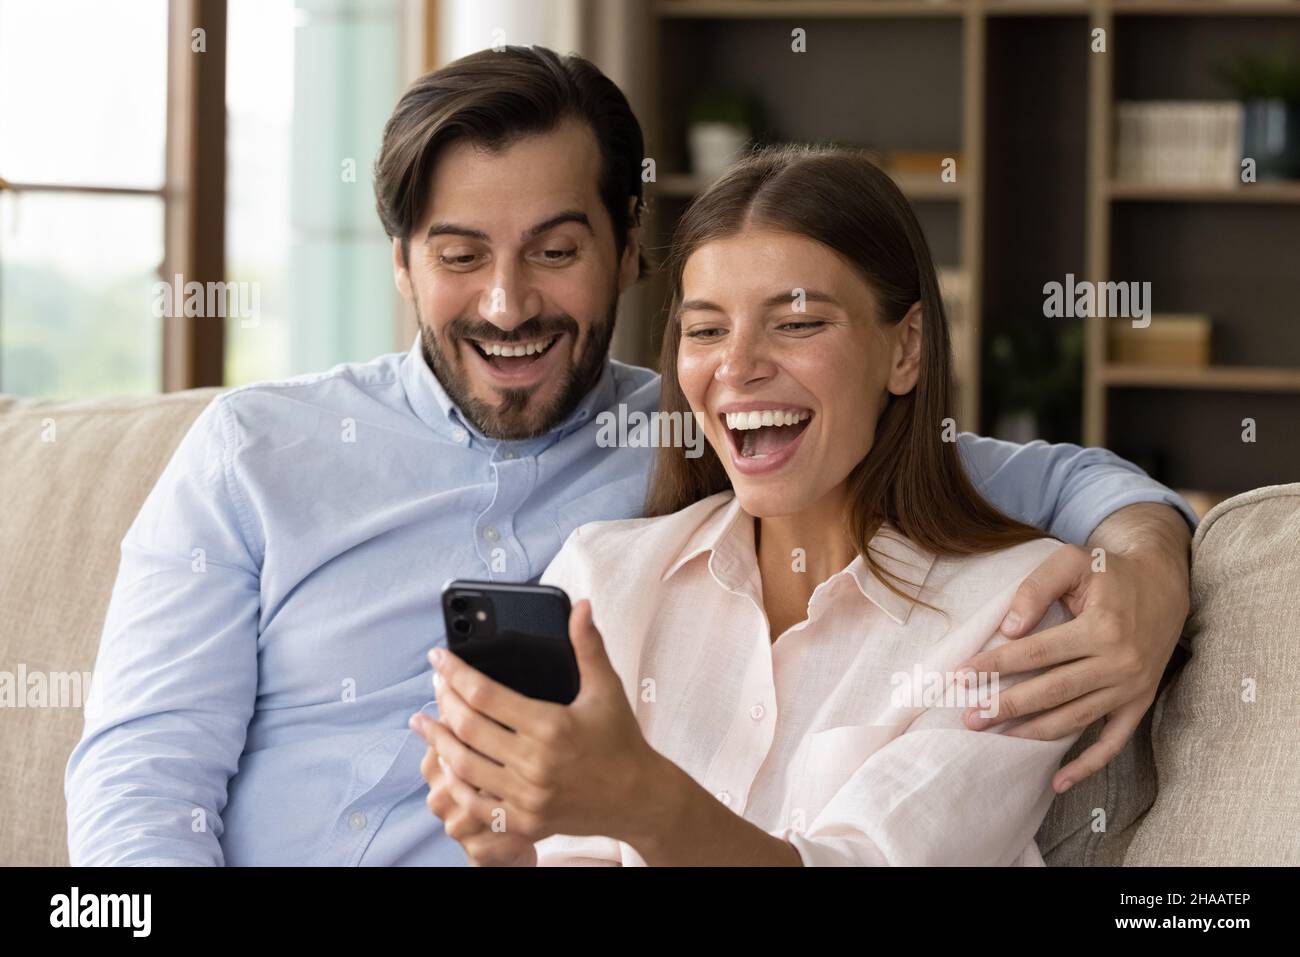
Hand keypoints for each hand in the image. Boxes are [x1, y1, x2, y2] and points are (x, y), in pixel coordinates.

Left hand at [411, 599, 663, 844]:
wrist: (638, 797)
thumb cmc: (621, 739)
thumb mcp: (606, 688)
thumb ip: (588, 645)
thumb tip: (580, 606)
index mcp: (551, 726)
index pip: (485, 695)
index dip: (455, 672)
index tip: (438, 657)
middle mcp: (535, 763)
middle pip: (467, 728)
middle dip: (443, 700)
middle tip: (435, 683)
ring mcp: (527, 797)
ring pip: (463, 766)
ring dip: (438, 742)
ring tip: (424, 721)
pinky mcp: (524, 822)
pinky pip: (476, 803)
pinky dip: (455, 782)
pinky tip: (446, 762)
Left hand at [955, 524, 1188, 792]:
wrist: (1164, 582)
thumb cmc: (1109, 570)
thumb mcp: (1072, 561)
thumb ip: (1035, 589)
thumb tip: (1008, 628)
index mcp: (1102, 627)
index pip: (1037, 653)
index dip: (997, 666)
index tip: (963, 676)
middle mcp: (1120, 663)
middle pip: (1052, 692)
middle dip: (1006, 706)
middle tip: (969, 717)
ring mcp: (1132, 687)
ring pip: (1075, 719)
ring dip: (1032, 732)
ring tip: (994, 736)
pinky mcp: (1140, 702)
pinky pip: (1113, 742)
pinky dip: (1087, 765)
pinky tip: (1058, 781)